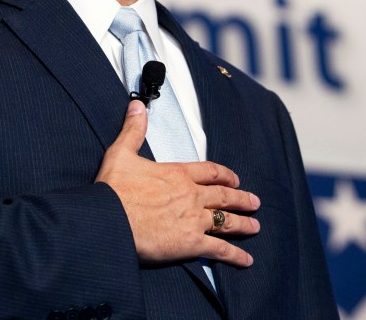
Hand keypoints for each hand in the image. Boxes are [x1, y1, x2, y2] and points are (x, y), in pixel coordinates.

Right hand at [95, 100, 260, 266]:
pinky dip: (235, 255)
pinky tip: (246, 260)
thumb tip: (136, 105)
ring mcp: (194, 220)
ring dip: (243, 224)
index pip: (210, 171)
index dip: (225, 175)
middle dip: (241, 199)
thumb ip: (133, 129)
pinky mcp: (191, 244)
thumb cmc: (113, 188)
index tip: (234, 179)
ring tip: (255, 226)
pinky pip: (219, 249)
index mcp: (178, 174)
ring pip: (227, 221)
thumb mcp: (121, 152)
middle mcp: (191, 195)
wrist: (109, 219)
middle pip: (224, 196)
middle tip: (255, 202)